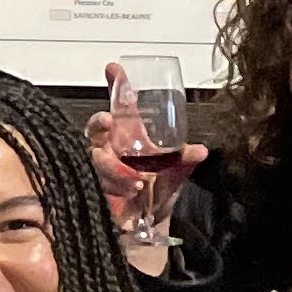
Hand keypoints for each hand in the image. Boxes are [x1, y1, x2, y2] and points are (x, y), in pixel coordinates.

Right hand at [84, 66, 205, 273]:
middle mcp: (110, 146)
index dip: (116, 85)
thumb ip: (185, 160)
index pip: (120, 105)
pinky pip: (93, 182)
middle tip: (108, 123)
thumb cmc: (158, 190)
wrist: (150, 223)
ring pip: (94, 158)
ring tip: (138, 182)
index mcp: (130, 134)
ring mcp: (98, 167)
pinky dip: (113, 188)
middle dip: (98, 122)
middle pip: (95, 127)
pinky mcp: (91, 187)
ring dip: (114, 168)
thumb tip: (200, 150)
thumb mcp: (175, 172)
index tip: (113, 68)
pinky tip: (130, 193)